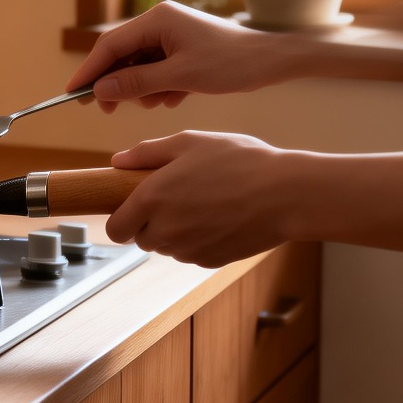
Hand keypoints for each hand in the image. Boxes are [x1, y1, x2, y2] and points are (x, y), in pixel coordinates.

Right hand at [66, 2, 291, 111]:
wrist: (271, 62)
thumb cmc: (230, 64)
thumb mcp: (179, 77)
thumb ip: (136, 83)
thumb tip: (100, 91)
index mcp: (156, 19)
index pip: (110, 46)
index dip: (89, 71)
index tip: (72, 94)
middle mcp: (160, 22)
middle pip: (121, 55)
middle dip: (115, 84)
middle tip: (104, 110)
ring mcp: (171, 35)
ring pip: (139, 66)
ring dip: (142, 89)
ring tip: (159, 101)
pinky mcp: (182, 49)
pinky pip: (157, 69)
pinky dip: (159, 86)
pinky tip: (174, 98)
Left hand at [105, 131, 296, 266]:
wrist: (287, 194)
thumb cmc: (240, 161)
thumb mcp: (190, 142)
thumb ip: (148, 152)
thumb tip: (117, 161)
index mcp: (152, 198)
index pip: (115, 229)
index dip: (121, 219)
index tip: (132, 208)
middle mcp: (165, 229)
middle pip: (141, 239)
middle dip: (150, 223)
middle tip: (176, 198)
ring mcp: (187, 249)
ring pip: (166, 247)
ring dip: (174, 233)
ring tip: (203, 204)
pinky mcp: (209, 261)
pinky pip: (191, 254)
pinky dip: (197, 241)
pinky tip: (219, 218)